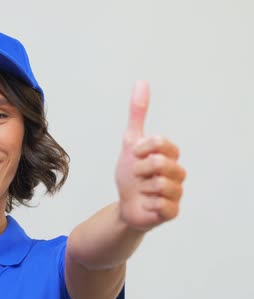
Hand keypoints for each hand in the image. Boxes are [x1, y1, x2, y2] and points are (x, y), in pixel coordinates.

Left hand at [115, 81, 185, 230]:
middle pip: (159, 162)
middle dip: (139, 169)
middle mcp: (177, 172)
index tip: (133, 155)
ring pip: (160, 184)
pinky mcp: (173, 212)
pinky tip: (146, 203)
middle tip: (136, 175)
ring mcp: (177, 192)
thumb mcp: (130, 143)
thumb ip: (137, 114)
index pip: (160, 142)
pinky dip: (147, 203)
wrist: (125, 204)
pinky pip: (162, 205)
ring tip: (141, 190)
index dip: (142, 148)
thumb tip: (141, 82)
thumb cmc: (130, 174)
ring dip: (142, 187)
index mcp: (169, 154)